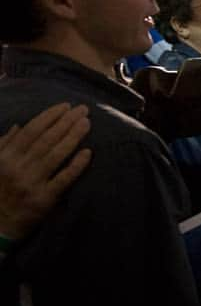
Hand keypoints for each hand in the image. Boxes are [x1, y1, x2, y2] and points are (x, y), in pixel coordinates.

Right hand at [0, 104, 91, 239]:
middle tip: (83, 110)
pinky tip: (88, 152)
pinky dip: (76, 165)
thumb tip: (18, 125)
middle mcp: (18, 168)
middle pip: (46, 139)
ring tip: (87, 123)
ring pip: (56, 155)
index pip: (31, 131)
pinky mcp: (44, 199)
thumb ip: (4, 144)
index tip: (65, 106)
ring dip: (73, 137)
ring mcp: (31, 183)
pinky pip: (63, 179)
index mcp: (5, 157)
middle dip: (66, 122)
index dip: (49, 116)